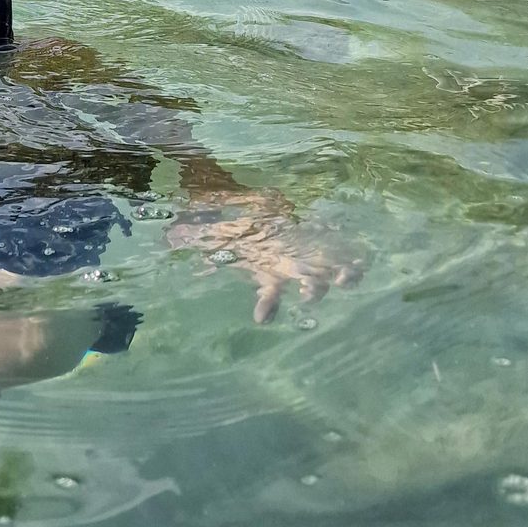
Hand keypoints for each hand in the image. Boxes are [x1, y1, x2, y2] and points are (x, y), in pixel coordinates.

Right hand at [167, 205, 359, 323]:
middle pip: (306, 285)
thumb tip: (164, 238)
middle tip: (312, 297)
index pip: (268, 292)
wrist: (262, 208)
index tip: (261, 318)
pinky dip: (353, 253)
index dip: (267, 304)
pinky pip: (344, 249)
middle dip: (312, 291)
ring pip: (332, 272)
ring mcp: (313, 258)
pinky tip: (363, 253)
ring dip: (342, 276)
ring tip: (350, 277)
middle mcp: (294, 270)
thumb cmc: (241, 223)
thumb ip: (194, 236)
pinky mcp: (326, 242)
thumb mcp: (219, 231)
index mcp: (269, 271)